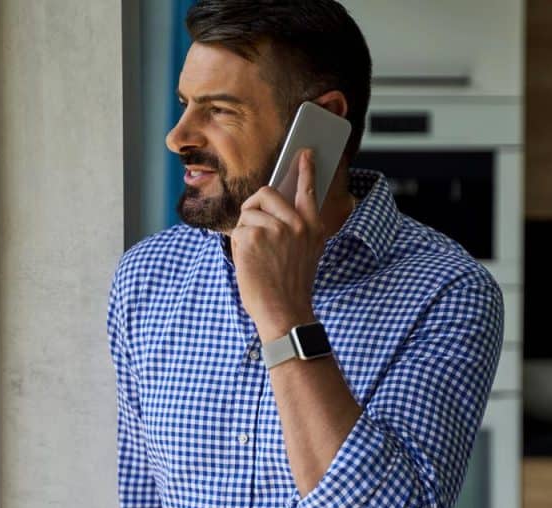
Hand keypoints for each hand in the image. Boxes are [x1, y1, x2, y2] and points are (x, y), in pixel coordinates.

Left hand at [231, 149, 324, 341]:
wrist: (283, 311)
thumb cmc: (290, 284)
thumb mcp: (306, 252)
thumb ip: (296, 227)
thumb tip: (275, 202)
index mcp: (313, 227)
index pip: (308, 190)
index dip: (306, 169)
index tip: (305, 152)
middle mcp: (297, 224)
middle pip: (266, 193)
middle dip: (254, 207)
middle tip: (254, 227)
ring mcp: (276, 228)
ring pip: (248, 213)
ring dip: (245, 233)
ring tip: (257, 256)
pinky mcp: (254, 236)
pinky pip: (238, 229)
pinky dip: (238, 245)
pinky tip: (250, 262)